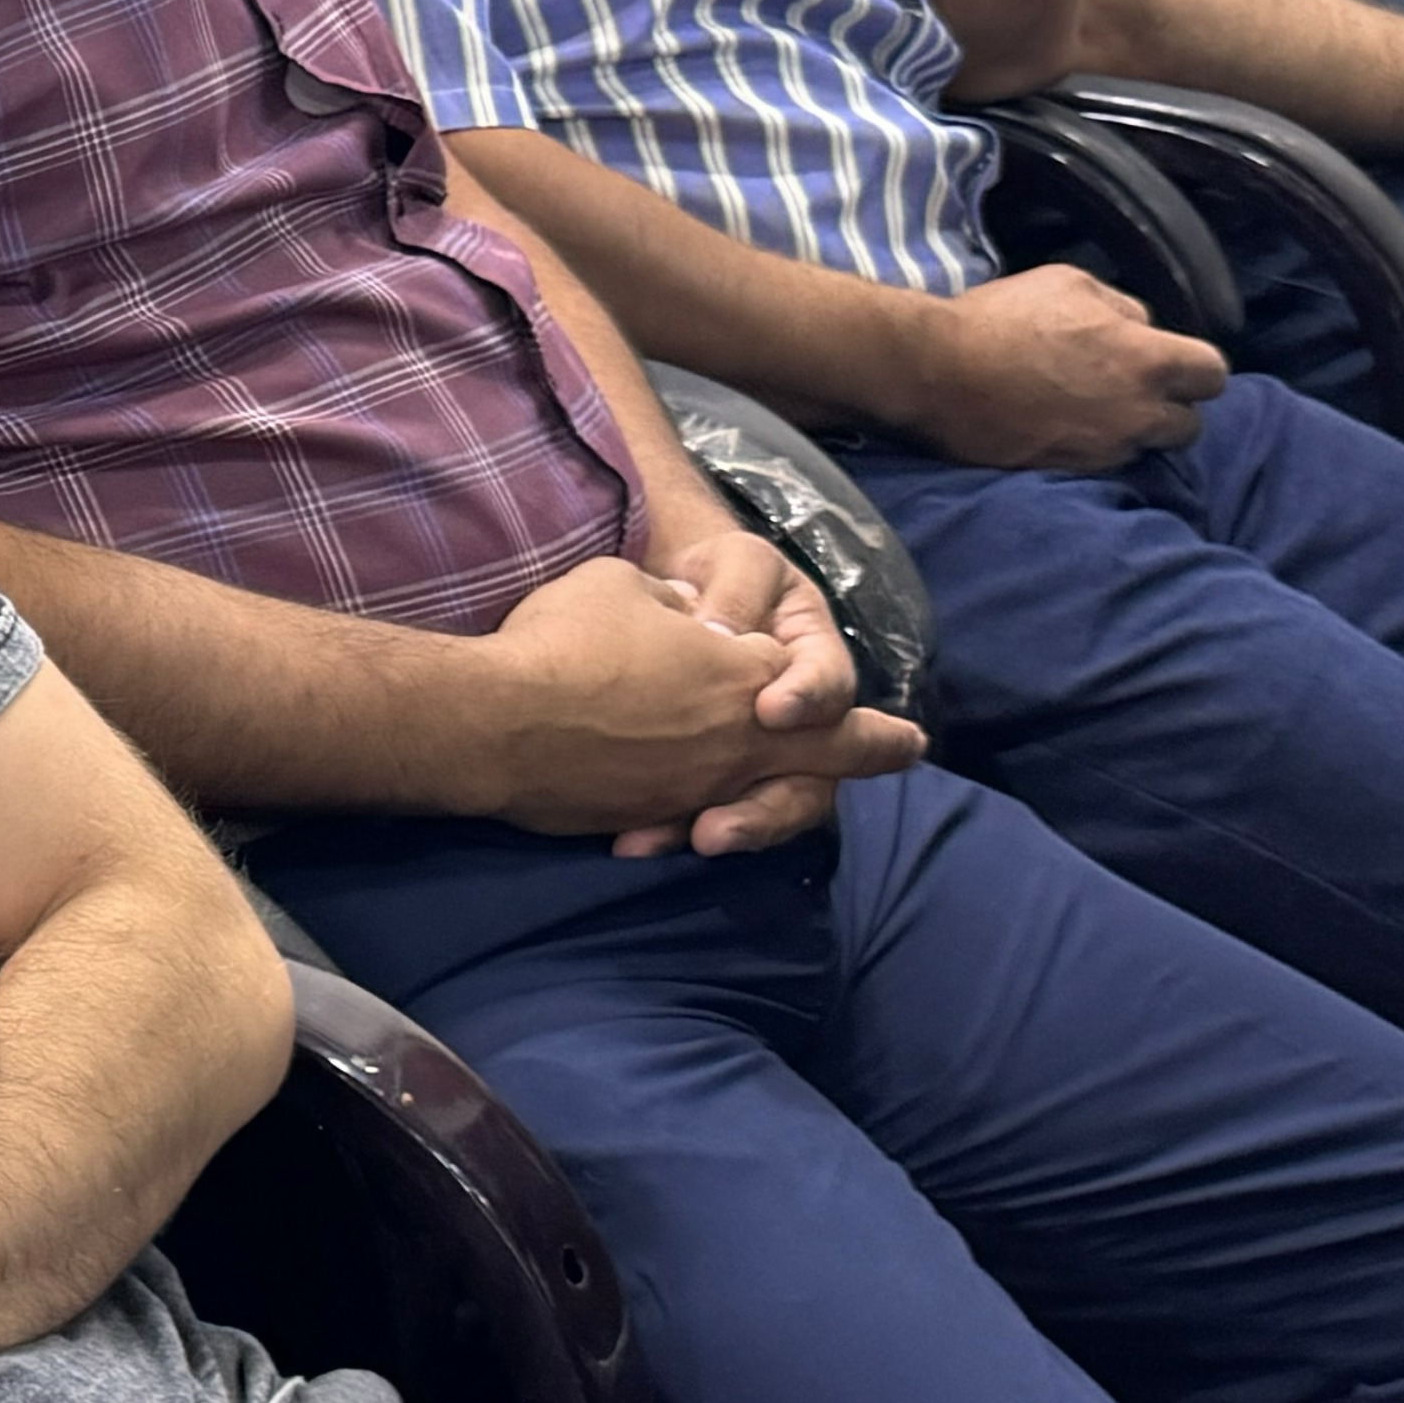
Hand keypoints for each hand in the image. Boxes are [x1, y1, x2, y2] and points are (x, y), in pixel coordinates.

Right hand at [472, 544, 920, 858]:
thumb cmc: (564, 641)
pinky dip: (693, 810)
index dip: (864, 712)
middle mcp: (740, 741)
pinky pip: (689, 816)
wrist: (496, 721)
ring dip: (775, 795)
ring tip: (793, 779)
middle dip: (873, 754)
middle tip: (904, 752)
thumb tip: (685, 619)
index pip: (826, 691)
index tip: (907, 733)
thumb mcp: (624, 586)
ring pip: (763, 799)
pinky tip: (680, 810)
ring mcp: (697, 787)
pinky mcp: (647, 816)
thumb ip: (672, 603)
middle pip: (829, 761)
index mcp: (746, 674)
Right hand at [910, 262, 1228, 472]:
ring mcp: (1104, 449)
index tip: (1168, 361)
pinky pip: (1102, 464)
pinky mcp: (1069, 472)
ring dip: (1131, 432)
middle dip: (1169, 408)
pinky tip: (1062, 426)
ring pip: (1145, 448)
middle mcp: (1138, 413)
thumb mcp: (1070, 283)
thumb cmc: (1003, 319)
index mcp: (1149, 360)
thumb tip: (1140, 328)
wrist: (936, 372)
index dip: (1194, 367)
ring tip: (1094, 412)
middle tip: (1132, 390)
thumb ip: (1122, 307)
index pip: (1213, 374)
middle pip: (1189, 425)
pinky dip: (1091, 448)